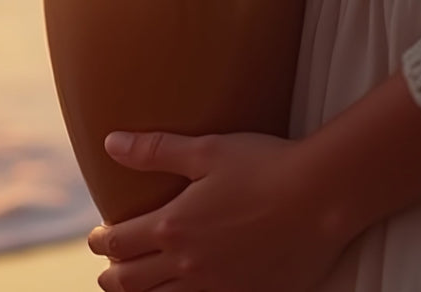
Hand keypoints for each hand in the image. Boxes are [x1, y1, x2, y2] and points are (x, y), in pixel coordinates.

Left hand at [86, 130, 353, 291]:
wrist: (322, 198)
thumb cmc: (266, 166)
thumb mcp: (207, 150)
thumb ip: (155, 150)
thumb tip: (110, 143)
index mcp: (173, 226)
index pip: (118, 242)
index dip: (101, 241)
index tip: (98, 237)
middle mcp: (188, 263)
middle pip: (131, 282)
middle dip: (112, 275)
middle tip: (108, 270)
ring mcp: (217, 287)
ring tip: (137, 289)